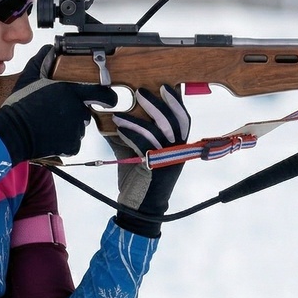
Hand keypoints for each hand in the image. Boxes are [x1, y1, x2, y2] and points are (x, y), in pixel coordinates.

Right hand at [0, 45, 117, 162]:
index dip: (108, 97)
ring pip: (78, 128)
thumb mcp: (29, 77)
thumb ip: (43, 61)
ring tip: (50, 124)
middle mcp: (77, 111)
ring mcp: (76, 130)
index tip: (109, 99)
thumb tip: (50, 49)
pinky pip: (73, 143)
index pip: (101, 94)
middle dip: (74, 112)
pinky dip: (65, 141)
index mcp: (72, 92)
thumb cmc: (21, 104)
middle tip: (56, 112)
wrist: (14, 131)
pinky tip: (51, 135)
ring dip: (69, 126)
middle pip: (85, 112)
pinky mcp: (71, 146)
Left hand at [107, 85, 190, 236]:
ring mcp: (169, 161)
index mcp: (177, 147)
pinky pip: (144, 145)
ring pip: (158, 131)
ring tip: (119, 113)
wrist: (138, 211)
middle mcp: (178, 152)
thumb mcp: (136, 154)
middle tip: (141, 91)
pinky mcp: (156, 169)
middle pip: (175, 121)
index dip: (177, 102)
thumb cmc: (138, 181)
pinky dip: (130, 133)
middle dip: (159, 103)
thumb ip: (130, 136)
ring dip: (137, 119)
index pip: (183, 119)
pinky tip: (118, 127)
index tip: (166, 86)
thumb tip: (114, 116)